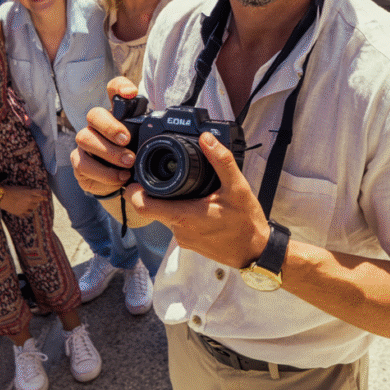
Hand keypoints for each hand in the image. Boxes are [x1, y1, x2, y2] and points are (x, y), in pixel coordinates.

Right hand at [0, 186, 45, 215]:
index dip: (44, 193)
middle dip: (39, 200)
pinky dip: (27, 213)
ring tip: (31, 205)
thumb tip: (32, 191)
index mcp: (29, 193)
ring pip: (33, 209)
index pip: (40, 193)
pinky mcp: (20, 213)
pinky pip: (26, 214)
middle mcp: (29, 201)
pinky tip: (26, 211)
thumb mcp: (21, 187)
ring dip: (33, 206)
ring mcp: (24, 208)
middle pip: (38, 202)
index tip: (46, 194)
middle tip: (38, 200)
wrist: (1, 196)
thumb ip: (28, 189)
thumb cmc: (10, 189)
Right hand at [71, 76, 139, 197]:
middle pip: (94, 114)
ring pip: (84, 138)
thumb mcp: (146, 144)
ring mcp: (86, 142)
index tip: (131, 93)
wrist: (122, 180)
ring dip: (108, 152)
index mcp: (117, 114)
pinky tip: (119, 177)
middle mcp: (98, 125)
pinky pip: (83, 164)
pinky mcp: (79, 161)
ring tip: (128, 163)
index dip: (120, 87)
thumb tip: (159, 134)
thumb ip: (149, 137)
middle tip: (127, 139)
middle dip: (110, 127)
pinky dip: (103, 173)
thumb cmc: (135, 155)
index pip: (114, 90)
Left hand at [124, 132, 270, 269]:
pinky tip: (198, 203)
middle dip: (156, 191)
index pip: (144, 206)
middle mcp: (179, 230)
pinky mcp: (190, 243)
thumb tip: (206, 139)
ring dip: (172, 201)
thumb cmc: (246, 222)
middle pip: (154, 207)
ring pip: (166, 215)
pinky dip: (182, 211)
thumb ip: (221, 161)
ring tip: (186, 186)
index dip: (134, 192)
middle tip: (164, 173)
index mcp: (185, 216)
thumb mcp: (237, 187)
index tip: (135, 178)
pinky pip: (177, 224)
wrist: (255, 251)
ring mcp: (184, 239)